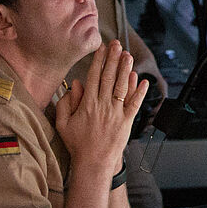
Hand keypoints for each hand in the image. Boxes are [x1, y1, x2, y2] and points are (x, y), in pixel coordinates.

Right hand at [55, 41, 148, 175]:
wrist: (93, 163)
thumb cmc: (77, 143)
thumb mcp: (63, 123)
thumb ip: (66, 103)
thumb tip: (75, 84)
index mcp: (87, 104)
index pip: (94, 77)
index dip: (99, 61)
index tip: (102, 48)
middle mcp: (103, 106)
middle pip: (109, 78)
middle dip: (113, 59)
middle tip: (117, 44)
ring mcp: (116, 113)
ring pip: (123, 87)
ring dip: (126, 70)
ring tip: (128, 56)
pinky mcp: (127, 121)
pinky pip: (135, 104)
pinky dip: (140, 92)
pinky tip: (143, 80)